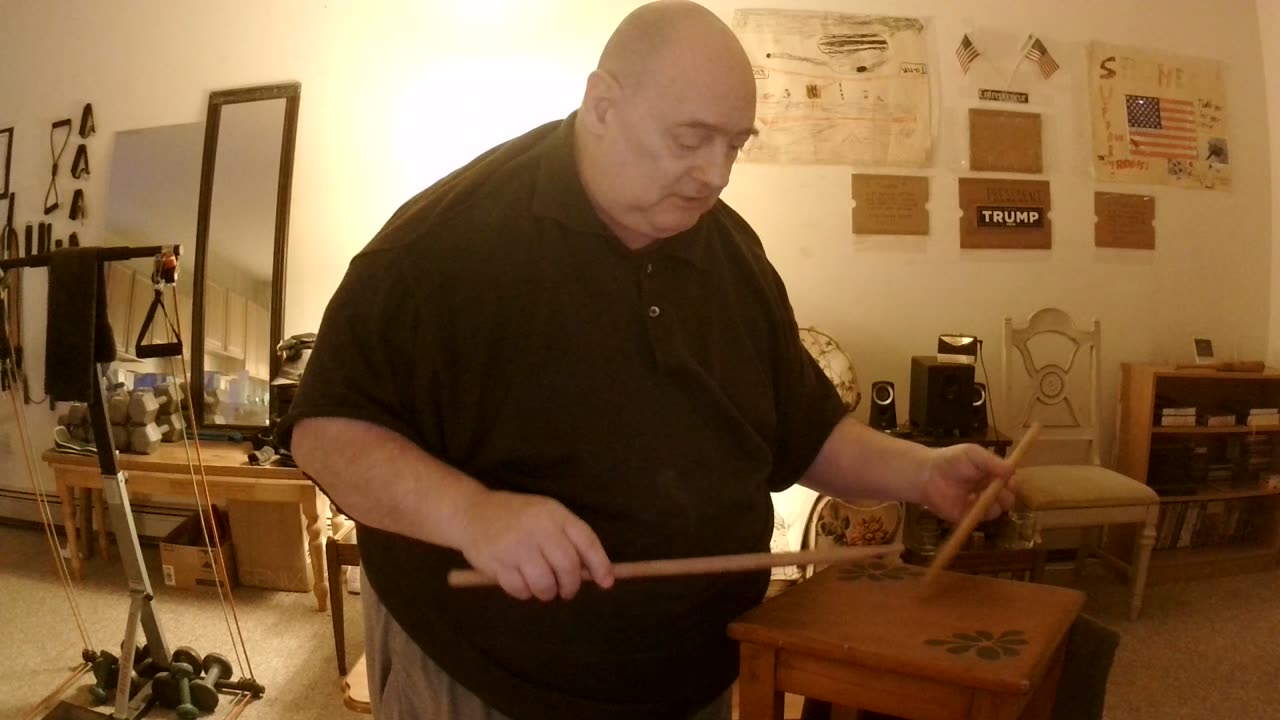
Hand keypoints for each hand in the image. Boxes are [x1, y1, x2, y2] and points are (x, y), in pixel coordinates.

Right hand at [456, 489, 613, 600]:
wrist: (473, 512)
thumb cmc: (518, 518)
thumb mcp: (546, 516)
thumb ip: (568, 538)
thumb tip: (593, 573)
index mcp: (554, 514)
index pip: (586, 541)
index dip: (600, 564)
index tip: (606, 583)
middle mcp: (537, 527)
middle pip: (567, 567)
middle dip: (570, 586)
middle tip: (566, 591)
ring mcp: (515, 545)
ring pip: (544, 584)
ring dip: (548, 593)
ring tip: (544, 589)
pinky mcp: (496, 563)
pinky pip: (520, 590)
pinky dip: (525, 593)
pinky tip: (522, 583)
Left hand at [916, 444, 1015, 523]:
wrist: (927, 474)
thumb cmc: (951, 460)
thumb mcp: (973, 454)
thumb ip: (992, 461)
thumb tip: (1011, 468)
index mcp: (993, 476)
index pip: (1011, 483)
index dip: (1013, 483)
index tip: (1011, 482)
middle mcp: (989, 491)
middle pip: (1008, 499)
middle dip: (1007, 496)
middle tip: (998, 490)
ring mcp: (979, 505)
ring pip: (998, 510)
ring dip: (993, 504)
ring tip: (981, 494)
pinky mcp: (969, 517)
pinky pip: (981, 519)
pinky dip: (980, 512)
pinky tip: (971, 501)